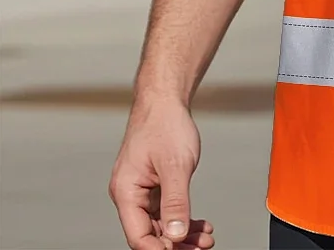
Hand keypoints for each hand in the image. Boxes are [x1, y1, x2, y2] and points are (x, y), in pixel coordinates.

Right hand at [110, 98, 213, 249]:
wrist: (165, 99)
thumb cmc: (165, 125)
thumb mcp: (175, 165)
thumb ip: (175, 202)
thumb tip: (175, 235)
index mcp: (127, 192)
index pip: (139, 236)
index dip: (162, 249)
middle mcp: (130, 195)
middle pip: (150, 234)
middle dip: (176, 244)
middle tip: (202, 248)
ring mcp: (142, 190)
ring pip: (160, 224)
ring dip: (182, 234)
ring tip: (206, 239)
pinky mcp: (154, 184)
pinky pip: (166, 210)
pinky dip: (182, 218)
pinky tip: (200, 225)